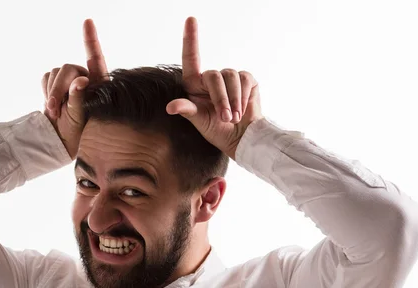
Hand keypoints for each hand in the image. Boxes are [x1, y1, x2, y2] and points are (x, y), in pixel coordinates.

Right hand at [42, 19, 109, 159]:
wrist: (62, 141)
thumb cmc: (79, 132)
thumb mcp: (82, 117)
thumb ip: (80, 97)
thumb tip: (80, 80)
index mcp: (98, 82)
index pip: (95, 57)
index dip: (90, 39)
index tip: (87, 22)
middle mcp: (85, 77)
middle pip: (67, 68)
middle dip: (58, 89)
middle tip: (54, 110)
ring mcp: (70, 80)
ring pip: (54, 73)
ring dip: (51, 93)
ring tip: (55, 114)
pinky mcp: (56, 84)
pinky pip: (46, 77)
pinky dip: (45, 91)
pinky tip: (51, 106)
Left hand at [166, 17, 262, 159]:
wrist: (241, 138)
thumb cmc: (216, 130)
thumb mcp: (199, 121)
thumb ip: (187, 110)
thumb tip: (170, 107)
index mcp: (195, 84)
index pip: (191, 58)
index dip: (190, 38)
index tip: (190, 19)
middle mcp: (211, 78)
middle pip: (213, 75)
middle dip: (220, 99)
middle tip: (225, 118)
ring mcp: (229, 77)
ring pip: (230, 77)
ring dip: (232, 100)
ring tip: (233, 118)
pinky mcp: (247, 80)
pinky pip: (245, 79)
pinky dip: (243, 97)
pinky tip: (243, 110)